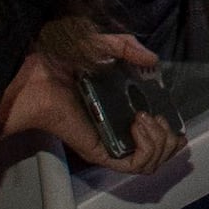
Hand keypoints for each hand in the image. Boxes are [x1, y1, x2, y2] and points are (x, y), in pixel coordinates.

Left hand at [0, 26, 176, 172]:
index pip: (153, 133)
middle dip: (170, 138)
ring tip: (146, 119)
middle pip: (159, 154)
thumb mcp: (100, 44)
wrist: (38, 76)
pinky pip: (134, 165)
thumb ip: (127, 46)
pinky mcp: (100, 152)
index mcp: (118, 109)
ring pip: (151, 163)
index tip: (166, 112)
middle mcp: (117, 130)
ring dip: (161, 141)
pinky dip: (147, 147)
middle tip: (157, 117)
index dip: (169, 129)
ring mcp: (110, 143)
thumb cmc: (59, 62)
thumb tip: (153, 60)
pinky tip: (140, 123)